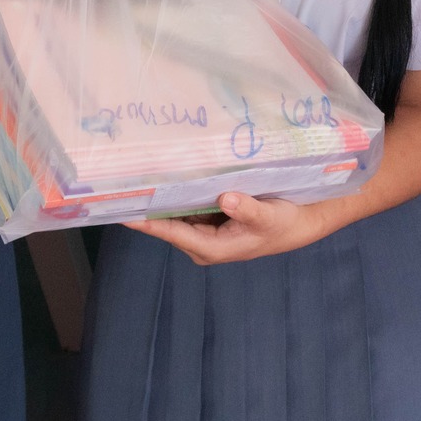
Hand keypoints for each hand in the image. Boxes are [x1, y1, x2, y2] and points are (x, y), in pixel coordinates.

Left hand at [125, 191, 331, 264]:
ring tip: (135, 173)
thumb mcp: (268, 217)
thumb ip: (247, 209)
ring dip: (160, 196)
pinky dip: (176, 192)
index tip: (123, 212)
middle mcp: (201, 242)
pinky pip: (186, 206)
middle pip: (166, 223)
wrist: (297, 224)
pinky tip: (163, 174)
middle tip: (123, 181)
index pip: (170, 233)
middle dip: (148, 204)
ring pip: (174, 213)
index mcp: (210, 247)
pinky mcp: (208, 220)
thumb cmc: (282, 224)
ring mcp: (203, 232)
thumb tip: (225, 198)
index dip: (146, 222)